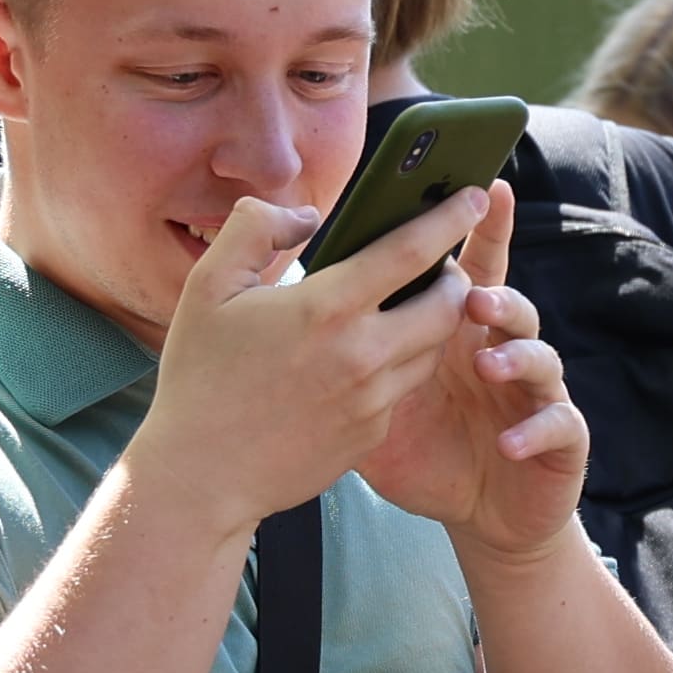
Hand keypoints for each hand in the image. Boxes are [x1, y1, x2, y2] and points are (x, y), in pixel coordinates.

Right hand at [128, 186, 494, 537]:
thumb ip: (255, 228)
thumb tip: (306, 216)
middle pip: (448, 304)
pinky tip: (370, 358)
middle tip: (438, 265)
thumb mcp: (208, 286)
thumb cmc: (199, 377)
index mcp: (326, 308)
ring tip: (409, 306)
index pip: (412, 251)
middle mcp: (362, 353)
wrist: (201, 476)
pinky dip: (399, 364)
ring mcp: (372, 399)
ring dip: (434, 322)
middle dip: (454, 278)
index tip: (473, 196)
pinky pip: (404, 387)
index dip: (451, 217)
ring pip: (434, 348)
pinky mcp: (373, 433)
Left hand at [358, 187, 593, 558]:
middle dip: (494, 293)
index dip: (482, 229)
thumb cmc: (421, 449)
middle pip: (510, 302)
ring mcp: (535, 393)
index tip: (484, 189)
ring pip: (540, 356)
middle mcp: (502, 350)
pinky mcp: (560, 440)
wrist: (477, 513)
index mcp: (459, 332)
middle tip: (470, 294)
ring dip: (516, 356)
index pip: (472, 269)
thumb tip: (303, 294)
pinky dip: (535, 430)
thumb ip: (347, 347)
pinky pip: (559, 425)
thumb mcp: (370, 399)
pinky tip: (507, 442)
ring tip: (485, 366)